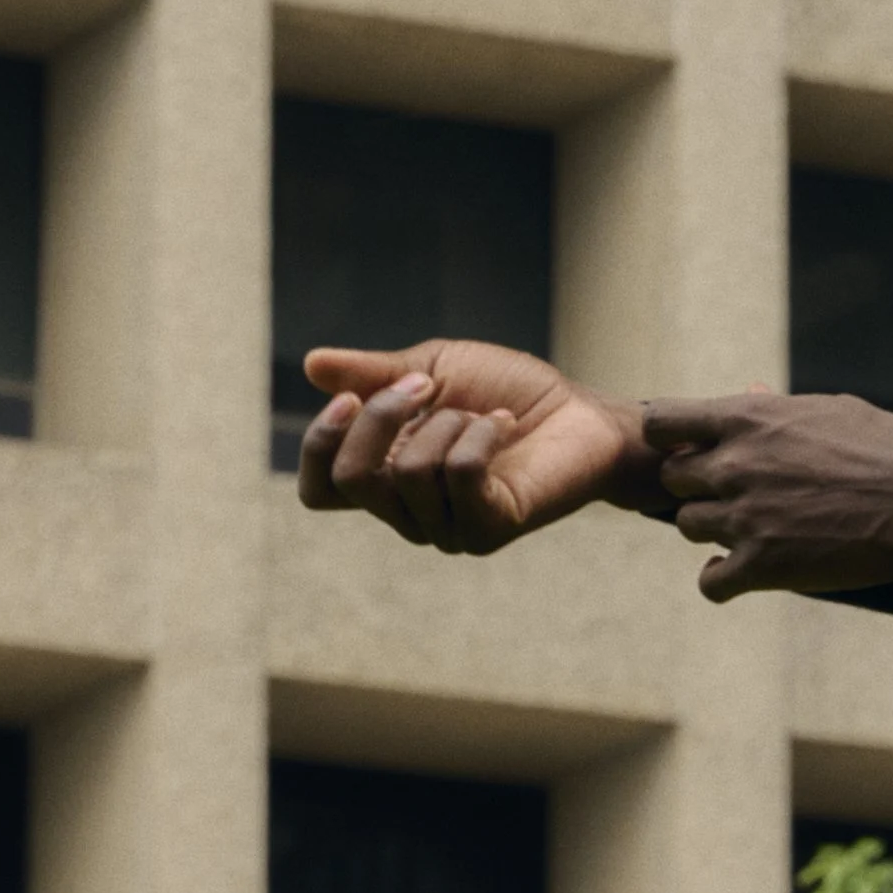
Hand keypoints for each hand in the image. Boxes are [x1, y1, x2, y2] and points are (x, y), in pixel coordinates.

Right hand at [296, 338, 668, 551]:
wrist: (580, 412)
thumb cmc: (506, 392)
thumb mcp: (432, 368)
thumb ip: (375, 375)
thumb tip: (312, 364)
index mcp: (387, 478)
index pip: (321, 490)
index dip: (320, 447)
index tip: (350, 397)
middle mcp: (409, 513)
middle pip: (352, 480)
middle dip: (380, 418)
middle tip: (425, 387)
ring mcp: (448, 528)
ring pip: (407, 475)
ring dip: (446, 423)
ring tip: (483, 416)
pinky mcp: (489, 529)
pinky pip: (458, 476)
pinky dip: (479, 436)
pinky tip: (503, 425)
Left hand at [643, 393, 892, 602]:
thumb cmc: (886, 445)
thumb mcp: (826, 409)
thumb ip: (776, 408)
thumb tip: (749, 392)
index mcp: (747, 419)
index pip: (662, 422)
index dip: (671, 440)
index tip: (696, 451)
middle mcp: (735, 466)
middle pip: (673, 480)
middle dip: (698, 486)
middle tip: (736, 495)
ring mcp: (746, 517)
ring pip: (688, 527)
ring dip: (713, 529)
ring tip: (750, 530)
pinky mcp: (765, 566)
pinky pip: (710, 582)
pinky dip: (720, 579)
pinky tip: (742, 571)